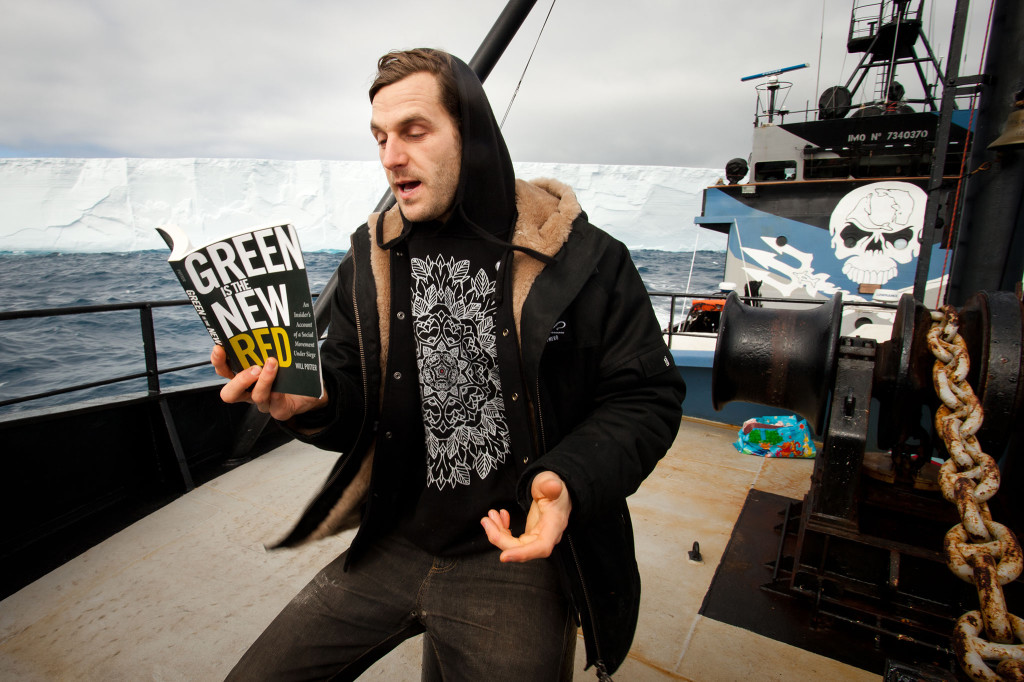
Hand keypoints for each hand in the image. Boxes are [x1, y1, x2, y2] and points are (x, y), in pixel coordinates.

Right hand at [211, 345, 326, 421]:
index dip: (218, 361)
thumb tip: (266, 325)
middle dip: (239, 380)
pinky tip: (282, 387)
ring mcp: (264, 403)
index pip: (223, 371)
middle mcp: (250, 392)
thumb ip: (267, 345)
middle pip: (230, 394)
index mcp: (243, 378)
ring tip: (273, 364)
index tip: (220, 348)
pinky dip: (278, 395)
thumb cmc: (289, 371)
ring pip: (256, 396)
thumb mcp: (276, 355)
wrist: (310, 390)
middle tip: (253, 368)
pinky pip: (276, 406)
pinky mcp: (280, 411)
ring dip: (264, 379)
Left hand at [481, 471, 571, 561]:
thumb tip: (553, 486)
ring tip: (489, 517)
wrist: (554, 489)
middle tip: (487, 522)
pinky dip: (502, 530)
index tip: (504, 556)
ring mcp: (537, 536)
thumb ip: (551, 484)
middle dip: (501, 539)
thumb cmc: (554, 486)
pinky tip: (499, 517)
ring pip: (515, 545)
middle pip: (523, 548)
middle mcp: (547, 535)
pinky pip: (513, 539)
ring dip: (498, 534)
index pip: (541, 546)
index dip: (523, 553)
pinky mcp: (530, 535)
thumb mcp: (551, 480)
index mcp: (554, 524)